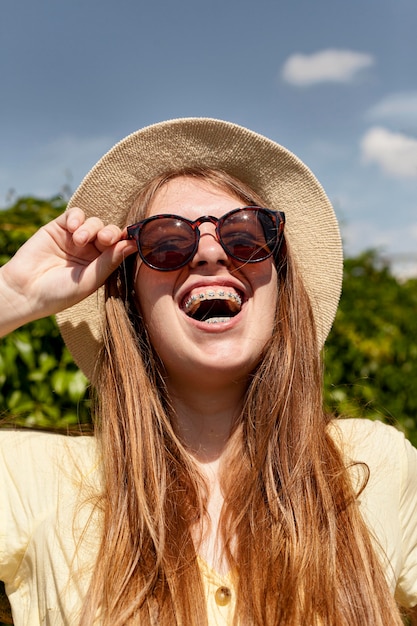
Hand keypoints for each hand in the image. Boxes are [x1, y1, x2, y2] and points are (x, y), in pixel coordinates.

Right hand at [0, 207, 136, 333]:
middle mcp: (91, 251)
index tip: (131, 239)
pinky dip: (77, 217)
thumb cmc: (59, 293)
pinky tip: (72, 227)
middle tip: (104, 239)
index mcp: (101, 265)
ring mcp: (75, 239)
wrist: (25, 291)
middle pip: (109, 232)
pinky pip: (75, 214)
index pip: (119, 248)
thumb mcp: (89, 279)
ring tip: (79, 240)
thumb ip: (110, 261)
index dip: (125, 242)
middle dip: (110, 233)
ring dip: (90, 228)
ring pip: (94, 222)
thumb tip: (134, 245)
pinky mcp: (59, 228)